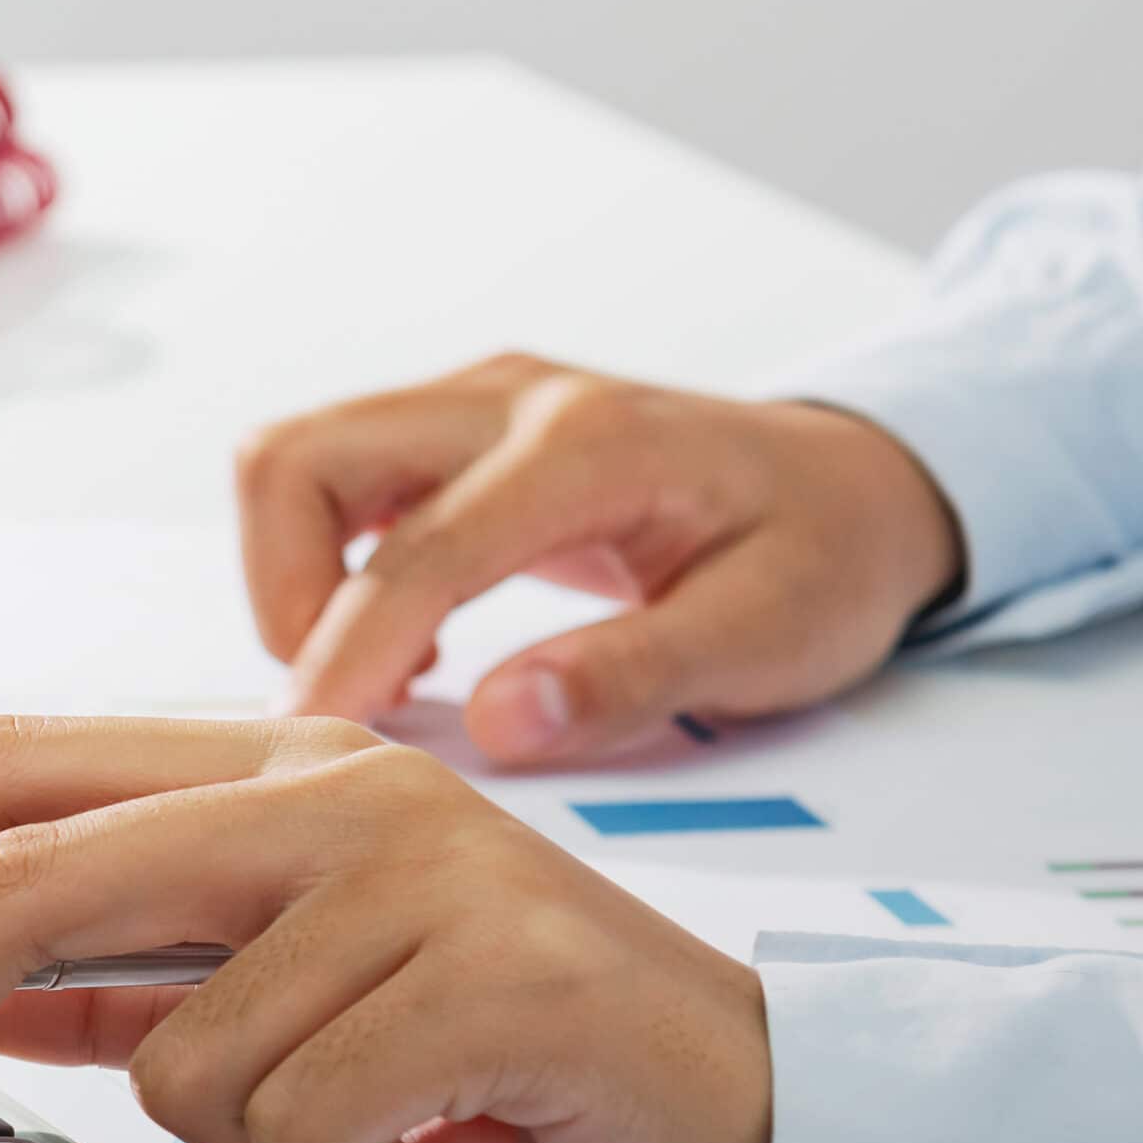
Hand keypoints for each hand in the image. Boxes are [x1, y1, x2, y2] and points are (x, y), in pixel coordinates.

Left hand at [0, 715, 774, 1142]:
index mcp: (281, 768)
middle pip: (27, 871)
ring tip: (395, 1142)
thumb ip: (125, 980)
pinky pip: (305, 1128)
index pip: (13, 770)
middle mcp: (339, 787)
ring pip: (182, 1057)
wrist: (762, 1115)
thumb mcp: (293, 1002)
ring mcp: (420, 867)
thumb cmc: (512, 1059)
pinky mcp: (495, 974)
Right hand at [237, 353, 963, 763]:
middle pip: (299, 459)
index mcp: (591, 445)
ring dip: (291, 577)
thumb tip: (498, 721)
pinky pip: (327, 478)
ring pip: (295, 461)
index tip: (322, 744)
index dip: (349, 656)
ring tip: (377, 671)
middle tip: (345, 698)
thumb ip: (631, 679)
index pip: (418, 551)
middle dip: (282, 595)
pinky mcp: (450, 431)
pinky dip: (321, 564)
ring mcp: (471, 403)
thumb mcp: (769, 639)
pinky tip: (406, 637)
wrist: (860, 485)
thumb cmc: (823, 561)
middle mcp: (511, 398)